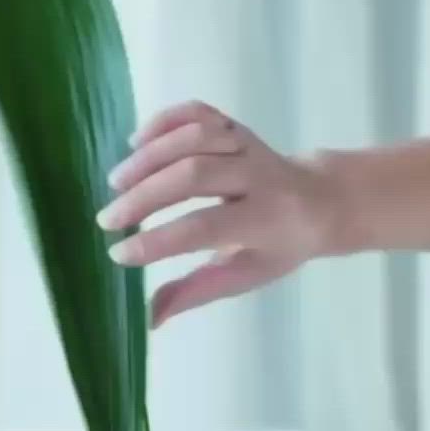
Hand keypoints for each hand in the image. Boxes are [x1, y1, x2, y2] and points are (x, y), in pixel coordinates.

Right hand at [96, 100, 336, 325]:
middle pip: (195, 174)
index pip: (204, 227)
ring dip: (149, 157)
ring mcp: (248, 144)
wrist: (322, 200)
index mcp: (266, 220)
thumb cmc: (279, 246)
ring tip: (117, 182)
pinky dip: (164, 121)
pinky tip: (136, 141)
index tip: (119, 253)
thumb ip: (196, 291)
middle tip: (108, 219)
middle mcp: (260, 175)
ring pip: (195, 136)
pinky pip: (198, 112)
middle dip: (145, 196)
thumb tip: (149, 319)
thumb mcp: (245, 275)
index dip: (158, 240)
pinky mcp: (236, 124)